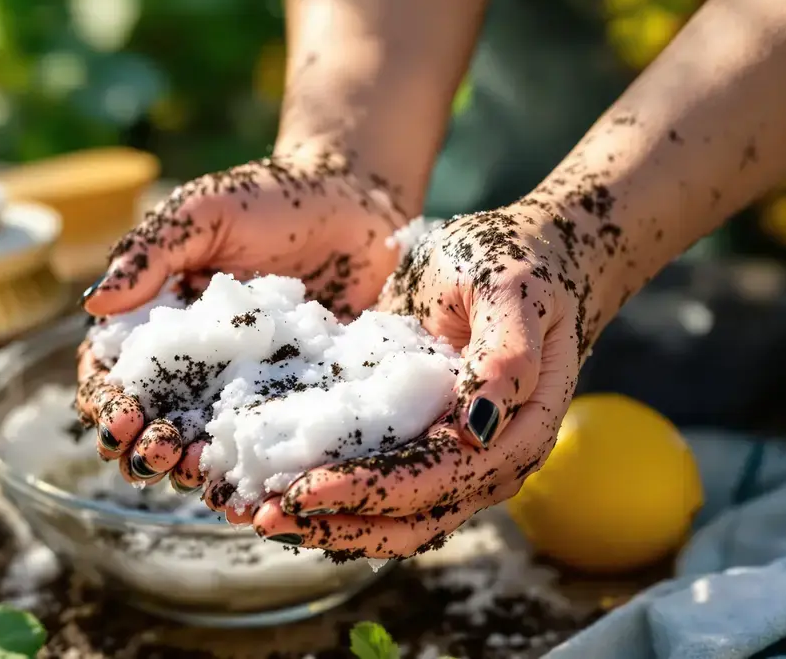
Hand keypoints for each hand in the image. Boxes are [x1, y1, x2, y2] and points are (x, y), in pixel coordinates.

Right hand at [76, 149, 414, 487]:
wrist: (359, 200)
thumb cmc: (271, 197)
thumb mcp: (201, 212)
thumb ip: (149, 252)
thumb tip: (93, 305)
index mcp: (157, 326)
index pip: (113, 376)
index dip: (105, 403)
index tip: (119, 415)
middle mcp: (194, 369)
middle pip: (150, 426)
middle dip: (143, 449)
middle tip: (159, 452)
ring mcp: (245, 393)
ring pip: (203, 449)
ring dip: (190, 472)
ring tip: (199, 473)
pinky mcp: (297, 406)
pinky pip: (269, 452)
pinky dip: (254, 478)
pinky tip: (252, 493)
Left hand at [244, 200, 607, 558]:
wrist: (527, 261)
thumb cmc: (519, 264)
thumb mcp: (509, 288)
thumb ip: (505, 353)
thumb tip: (480, 426)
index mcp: (519, 431)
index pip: (439, 477)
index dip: (371, 491)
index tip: (303, 491)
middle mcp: (490, 463)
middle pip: (412, 517)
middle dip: (336, 523)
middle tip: (261, 515)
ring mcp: (459, 463)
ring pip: (394, 519)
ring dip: (328, 524)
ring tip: (259, 514)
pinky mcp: (425, 449)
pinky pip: (380, 489)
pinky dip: (332, 498)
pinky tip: (277, 489)